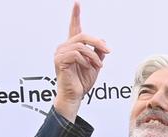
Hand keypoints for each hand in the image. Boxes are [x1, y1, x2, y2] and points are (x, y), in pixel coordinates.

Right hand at [53, 2, 109, 121]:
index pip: (74, 28)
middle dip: (97, 42)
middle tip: (108, 51)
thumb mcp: (95, 65)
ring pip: (81, 45)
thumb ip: (98, 53)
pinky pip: (76, 54)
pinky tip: (88, 67)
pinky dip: (86, 61)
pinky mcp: (59, 60)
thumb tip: (103, 42)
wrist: (75, 96)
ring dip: (93, 56)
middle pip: (82, 35)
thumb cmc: (82, 82)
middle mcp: (64, 47)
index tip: (77, 3)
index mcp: (72, 47)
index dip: (75, 15)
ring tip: (98, 65)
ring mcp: (60, 53)